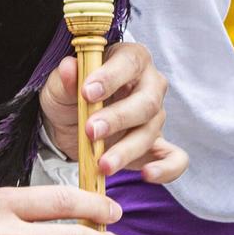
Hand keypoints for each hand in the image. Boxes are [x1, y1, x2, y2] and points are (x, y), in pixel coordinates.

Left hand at [39, 41, 185, 184]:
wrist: (71, 124)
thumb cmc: (70, 96)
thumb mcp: (59, 85)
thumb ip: (65, 78)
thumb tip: (69, 68)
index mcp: (130, 59)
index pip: (129, 62)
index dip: (111, 77)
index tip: (87, 93)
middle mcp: (150, 85)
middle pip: (147, 101)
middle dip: (119, 118)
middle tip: (91, 131)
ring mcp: (156, 116)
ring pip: (152, 131)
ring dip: (127, 150)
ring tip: (103, 164)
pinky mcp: (157, 145)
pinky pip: (174, 158)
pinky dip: (166, 168)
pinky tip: (147, 175)